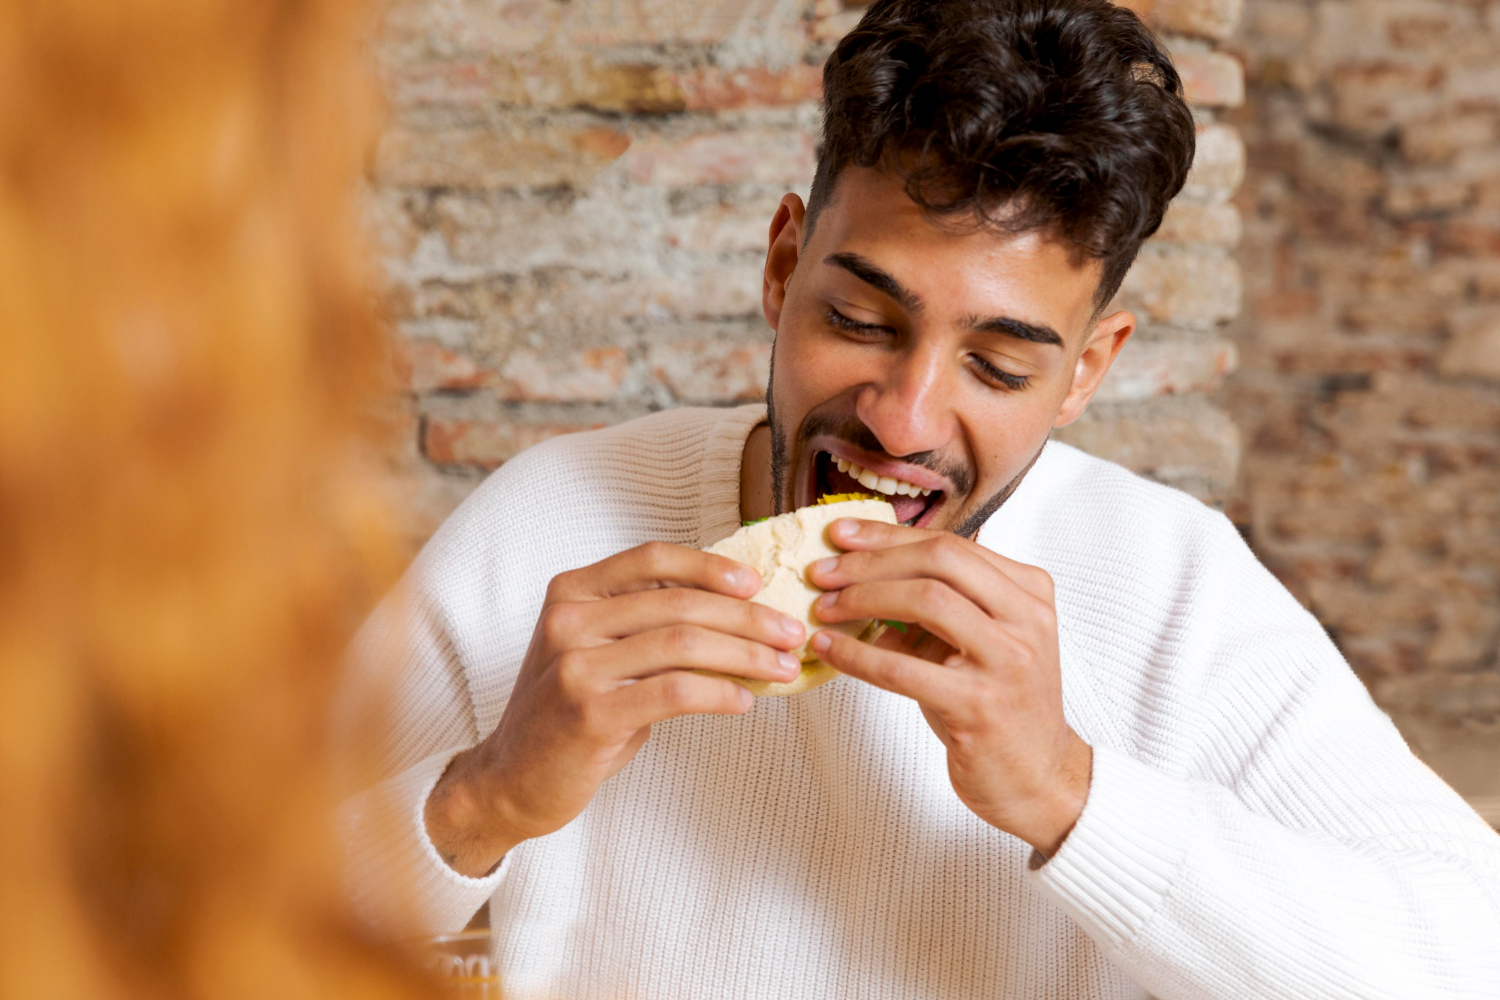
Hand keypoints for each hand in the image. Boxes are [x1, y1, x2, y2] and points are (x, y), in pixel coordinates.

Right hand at [425, 542, 805, 875]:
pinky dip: (720, 693)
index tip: (756, 583)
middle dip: (748, 618)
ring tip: (782, 668)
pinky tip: (745, 701)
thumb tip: (736, 608)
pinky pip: (674, 692)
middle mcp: (569, 621)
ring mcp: (575, 666)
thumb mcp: (598, 651)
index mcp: (571, 592)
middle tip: (792, 633)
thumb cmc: (570, 713)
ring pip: (684, 645)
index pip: (652, 558)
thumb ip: (646, 624)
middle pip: (679, 604)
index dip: (710, 566)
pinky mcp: (589, 714)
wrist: (511, 779)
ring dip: (746, 656)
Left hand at [806, 519, 1091, 857]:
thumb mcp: (977, 640)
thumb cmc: (998, 704)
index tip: (842, 534)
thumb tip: (859, 573)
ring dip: (862, 598)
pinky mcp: (981, 705)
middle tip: (823, 571)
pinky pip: (904, 668)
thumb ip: (938, 604)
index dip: (888, 536)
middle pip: (940, 559)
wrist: (1038, 777)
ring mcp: (1008, 660)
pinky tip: (829, 649)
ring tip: (824, 608)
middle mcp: (1027, 618)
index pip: (950, 544)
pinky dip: (858, 654)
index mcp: (1028, 591)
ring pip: (926, 601)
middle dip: (872, 560)